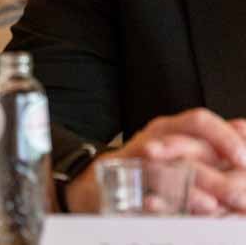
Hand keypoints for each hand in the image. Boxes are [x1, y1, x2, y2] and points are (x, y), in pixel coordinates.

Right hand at [63, 108, 245, 213]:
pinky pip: (139, 192)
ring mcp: (134, 160)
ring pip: (161, 168)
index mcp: (169, 128)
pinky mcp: (119, 183)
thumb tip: (243, 127)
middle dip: (212, 174)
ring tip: (211, 205)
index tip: (244, 159)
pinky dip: (158, 203)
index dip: (224, 137)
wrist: (100, 183)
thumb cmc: (148, 166)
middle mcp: (151, 139)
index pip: (198, 121)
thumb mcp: (182, 147)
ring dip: (189, 187)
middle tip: (239, 191)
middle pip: (183, 145)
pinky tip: (173, 210)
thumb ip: (213, 140)